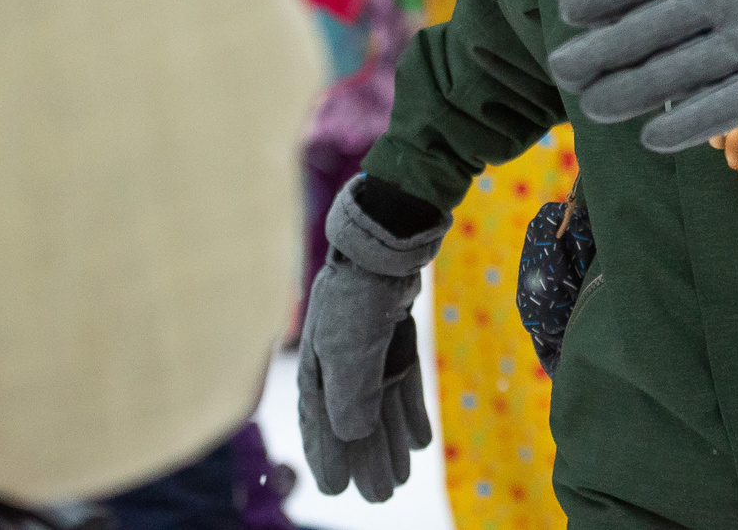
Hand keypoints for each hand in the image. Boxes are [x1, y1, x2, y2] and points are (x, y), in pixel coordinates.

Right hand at [297, 180, 447, 501]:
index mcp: (316, 366)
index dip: (328, 457)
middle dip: (366, 459)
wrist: (385, 241)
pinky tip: (421, 440)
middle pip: (352, 420)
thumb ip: (350, 397)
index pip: (319, 422)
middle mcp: (338, 359)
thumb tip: (352, 436)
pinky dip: (409, 411)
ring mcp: (367, 347)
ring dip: (390, 441)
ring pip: (379, 405)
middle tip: (381, 496)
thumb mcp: (350, 353)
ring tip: (401, 476)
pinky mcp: (394, 333)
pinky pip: (401, 382)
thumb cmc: (358, 297)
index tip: (336, 489)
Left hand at [549, 0, 737, 151]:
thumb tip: (578, 11)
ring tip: (594, 105)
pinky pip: (720, 110)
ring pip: (675, 74)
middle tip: (564, 71)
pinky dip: (681, 126)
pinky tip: (650, 137)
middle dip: (597, 53)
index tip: (567, 13)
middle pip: (649, 29)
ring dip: (624, 93)